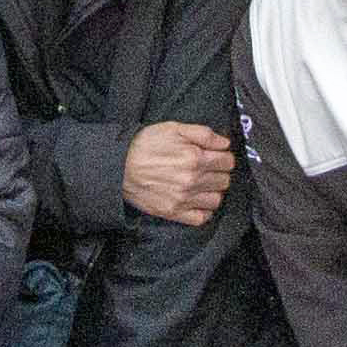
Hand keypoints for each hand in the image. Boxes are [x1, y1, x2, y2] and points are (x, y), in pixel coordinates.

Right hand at [120, 120, 235, 226]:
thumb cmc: (145, 145)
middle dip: (219, 173)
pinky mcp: (173, 213)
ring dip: (213, 191)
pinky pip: (201, 218)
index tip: (217, 156)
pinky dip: (204, 210)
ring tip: (203, 185)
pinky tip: (197, 200)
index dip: (224, 157)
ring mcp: (183, 199)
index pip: (228, 162)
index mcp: (195, 158)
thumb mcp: (174, 128)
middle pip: (224, 181)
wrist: (119, 165)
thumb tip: (225, 143)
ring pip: (216, 200)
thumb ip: (204, 134)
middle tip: (208, 169)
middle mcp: (192, 181)